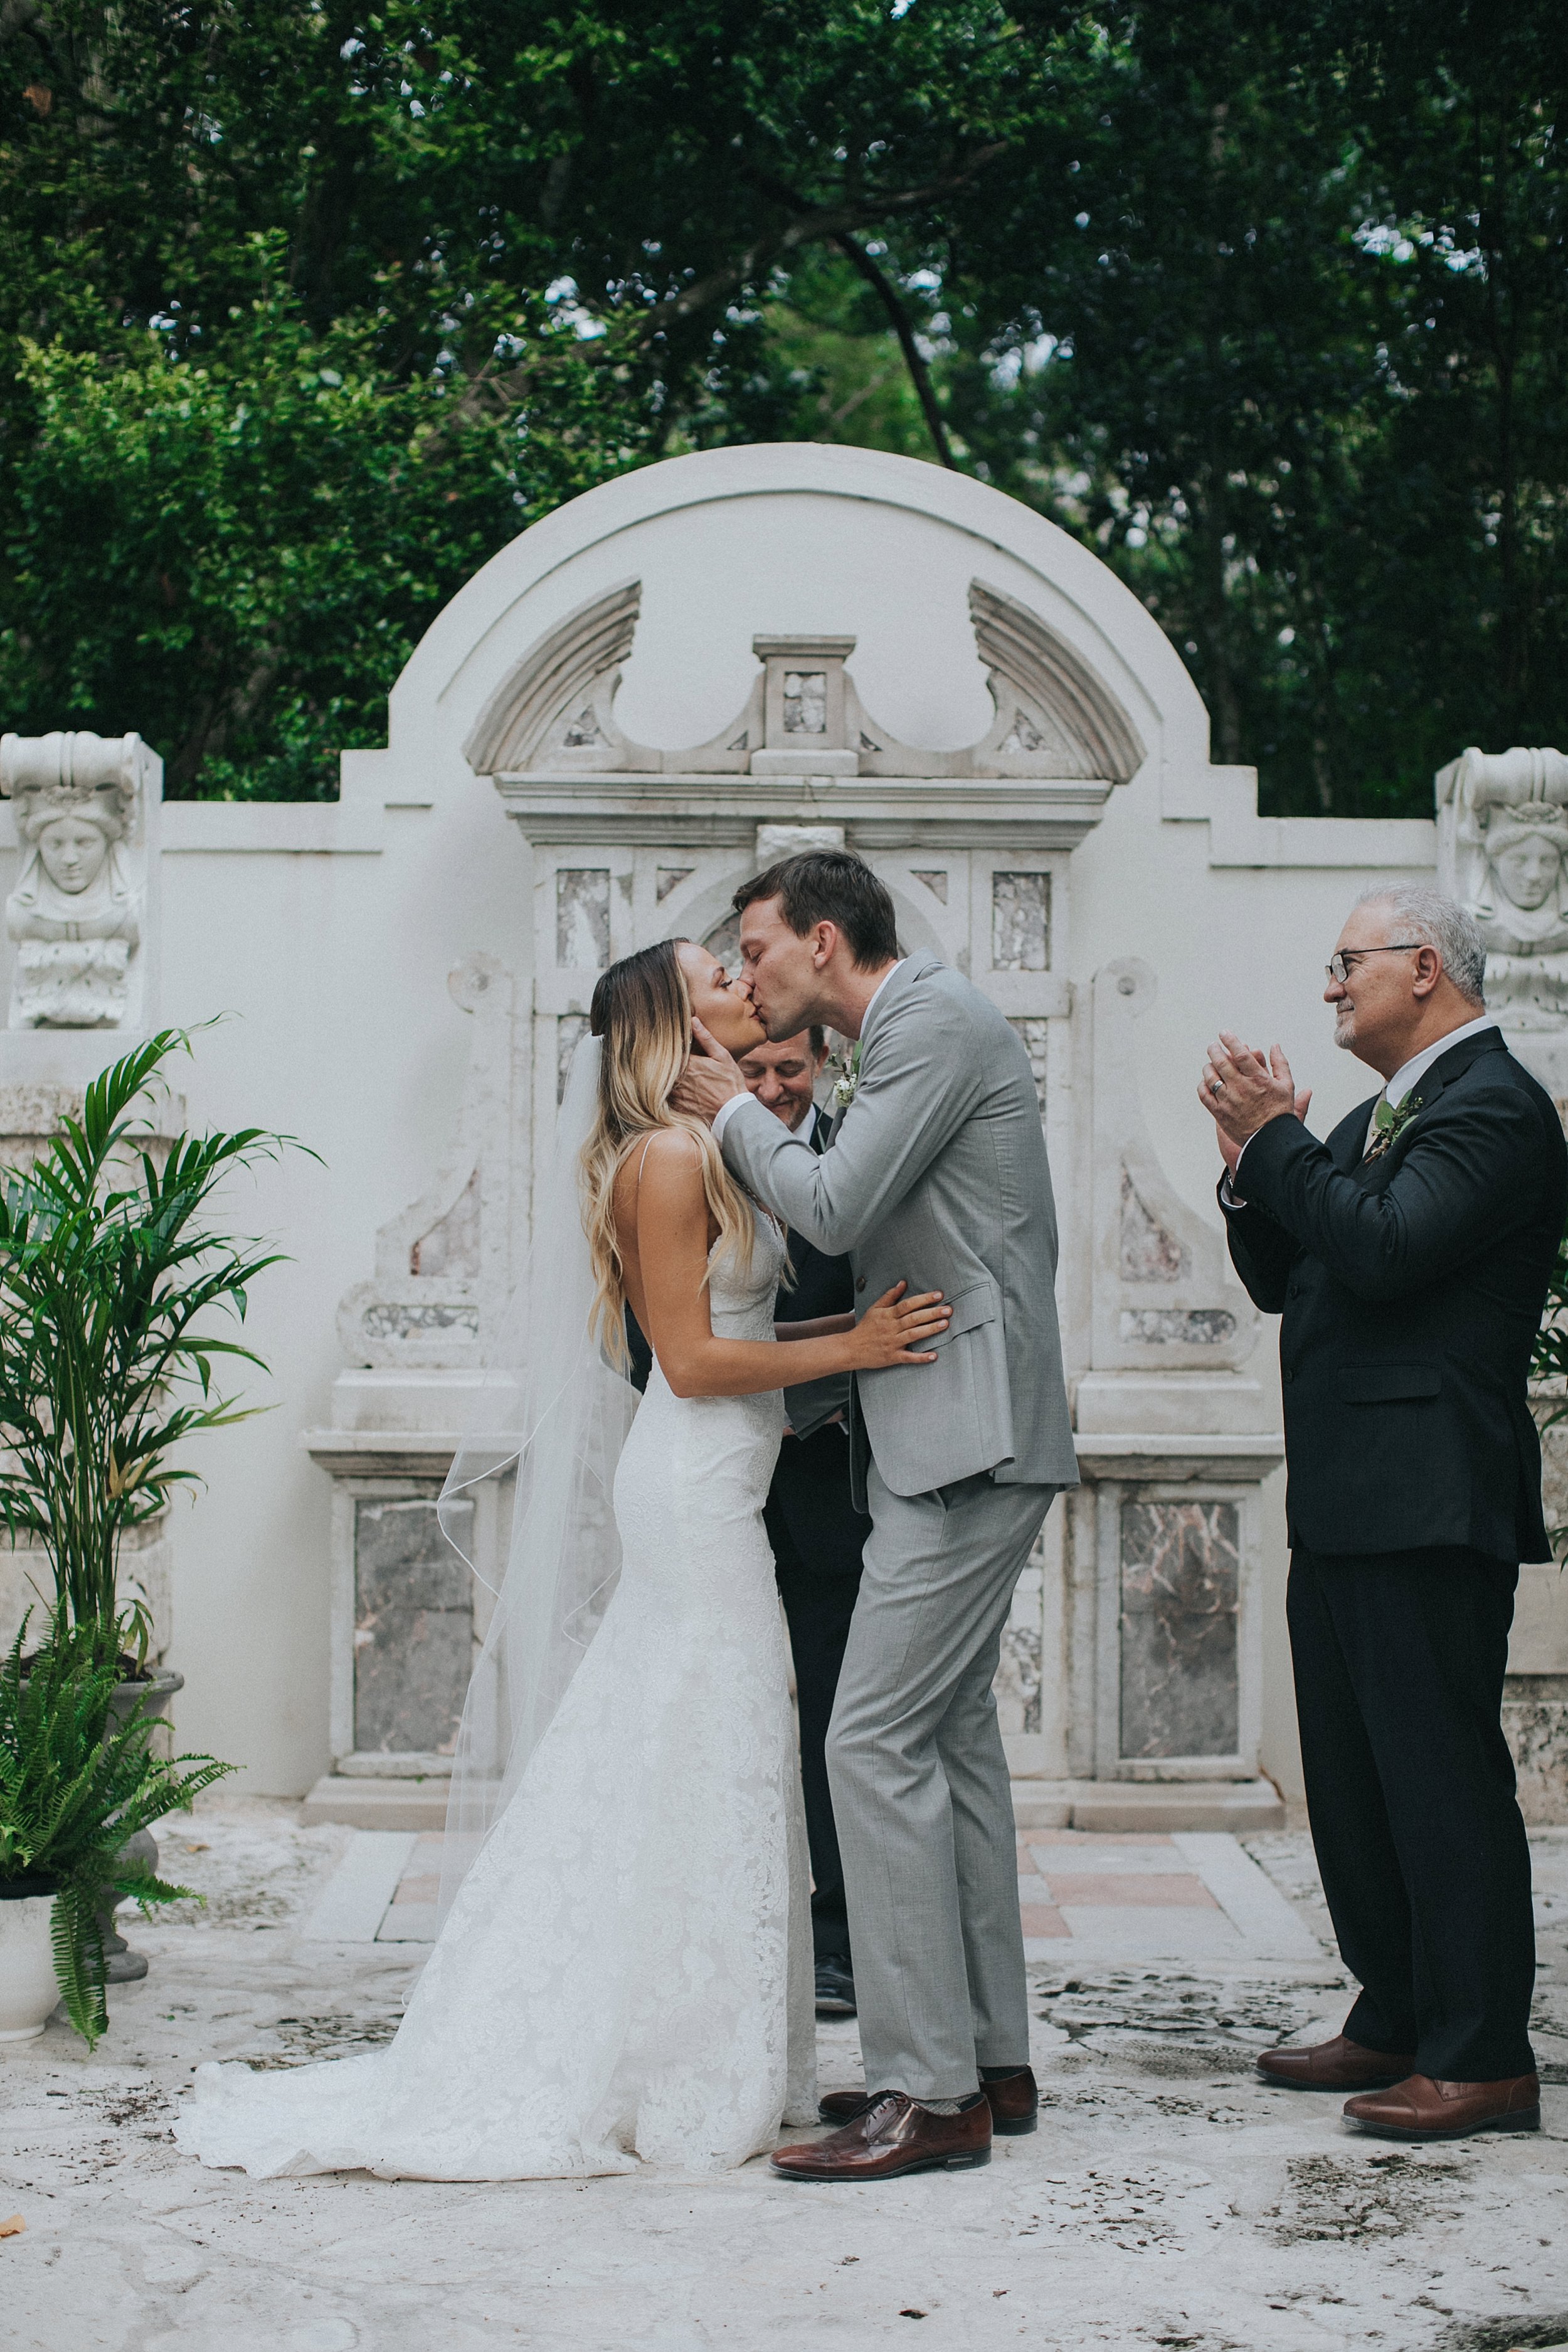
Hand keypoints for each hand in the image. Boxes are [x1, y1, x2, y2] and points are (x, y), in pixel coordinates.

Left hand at [670, 1016, 744, 1125]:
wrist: (733, 1112)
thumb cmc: (730, 1082)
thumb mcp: (722, 1056)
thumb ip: (706, 1038)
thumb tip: (693, 1020)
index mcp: (689, 1063)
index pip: (670, 1052)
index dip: (666, 1048)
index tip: (663, 1044)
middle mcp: (680, 1079)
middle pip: (663, 1068)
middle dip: (661, 1063)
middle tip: (656, 1056)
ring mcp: (678, 1094)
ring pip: (661, 1083)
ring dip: (660, 1078)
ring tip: (661, 1073)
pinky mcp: (679, 1107)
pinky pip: (665, 1098)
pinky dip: (663, 1093)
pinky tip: (666, 1090)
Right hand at [852, 1281, 951, 1369]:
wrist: (851, 1348)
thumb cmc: (865, 1327)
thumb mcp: (875, 1308)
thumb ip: (890, 1295)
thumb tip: (903, 1283)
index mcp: (887, 1315)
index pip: (908, 1304)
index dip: (924, 1299)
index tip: (939, 1295)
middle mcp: (891, 1328)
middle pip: (914, 1318)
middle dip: (932, 1313)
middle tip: (948, 1309)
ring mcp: (892, 1343)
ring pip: (913, 1335)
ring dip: (930, 1329)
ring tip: (945, 1324)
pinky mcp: (893, 1357)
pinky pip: (908, 1357)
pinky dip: (921, 1357)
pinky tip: (933, 1356)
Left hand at [1198, 1033, 1310, 1163]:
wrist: (1271, 1141)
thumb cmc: (1280, 1113)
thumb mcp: (1286, 1085)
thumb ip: (1280, 1064)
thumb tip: (1275, 1045)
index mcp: (1258, 1079)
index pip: (1240, 1054)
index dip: (1230, 1040)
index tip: (1224, 1033)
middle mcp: (1241, 1088)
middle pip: (1221, 1062)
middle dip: (1214, 1050)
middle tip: (1213, 1045)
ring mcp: (1228, 1101)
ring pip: (1210, 1077)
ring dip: (1208, 1066)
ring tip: (1210, 1063)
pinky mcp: (1219, 1113)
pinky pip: (1204, 1095)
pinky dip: (1202, 1085)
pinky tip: (1206, 1082)